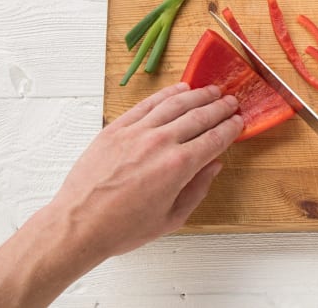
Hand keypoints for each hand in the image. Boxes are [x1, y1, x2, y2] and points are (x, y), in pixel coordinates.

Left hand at [0, 82, 243, 307]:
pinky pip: (147, 104)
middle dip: (220, 107)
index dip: (231, 128)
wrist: (78, 224)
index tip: (239, 122)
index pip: (215, 139)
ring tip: (211, 90)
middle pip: (199, 116)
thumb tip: (213, 166)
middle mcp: (160, 143)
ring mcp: (137, 132)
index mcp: (178, 167)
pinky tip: (179, 89)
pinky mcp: (117, 128)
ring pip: (175, 104)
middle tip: (231, 102)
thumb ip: (197, 190)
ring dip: (198, 95)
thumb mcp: (171, 219)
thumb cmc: (122, 228)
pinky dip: (166, 94)